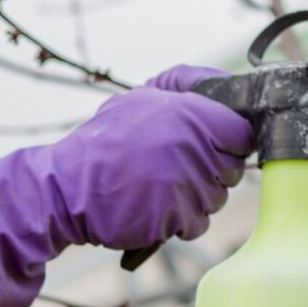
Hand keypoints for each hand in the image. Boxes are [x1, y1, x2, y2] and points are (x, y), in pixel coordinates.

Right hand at [0, 65, 251, 306]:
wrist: (65, 188)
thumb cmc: (104, 144)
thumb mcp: (141, 98)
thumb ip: (184, 87)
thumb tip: (221, 84)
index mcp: (189, 114)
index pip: (242, 133)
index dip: (231, 141)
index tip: (215, 145)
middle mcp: (192, 148)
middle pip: (233, 168)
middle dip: (213, 171)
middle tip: (176, 167)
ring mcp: (186, 186)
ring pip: (216, 198)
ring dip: (195, 197)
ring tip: (159, 186)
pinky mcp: (175, 218)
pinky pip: (197, 222)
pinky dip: (180, 220)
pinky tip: (155, 206)